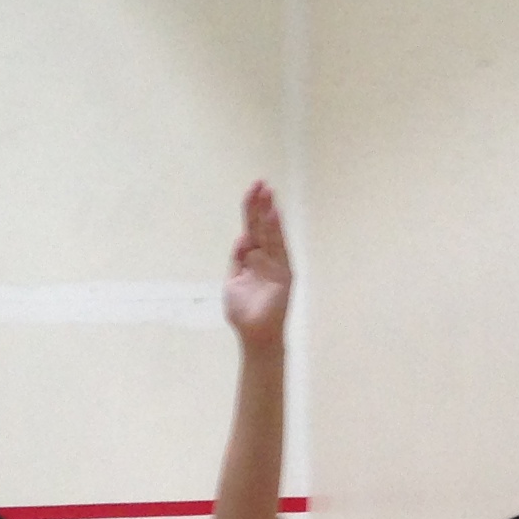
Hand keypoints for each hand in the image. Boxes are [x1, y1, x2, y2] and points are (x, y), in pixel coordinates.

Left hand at [223, 181, 291, 347]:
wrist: (254, 335)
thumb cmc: (243, 312)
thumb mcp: (233, 282)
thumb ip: (238, 260)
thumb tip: (242, 238)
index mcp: (252, 258)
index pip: (252, 229)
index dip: (250, 210)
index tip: (251, 190)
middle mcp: (266, 258)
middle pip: (262, 227)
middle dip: (260, 205)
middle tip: (260, 183)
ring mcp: (276, 264)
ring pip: (272, 234)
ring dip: (270, 213)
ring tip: (268, 193)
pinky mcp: (285, 273)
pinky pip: (280, 249)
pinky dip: (277, 232)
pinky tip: (274, 215)